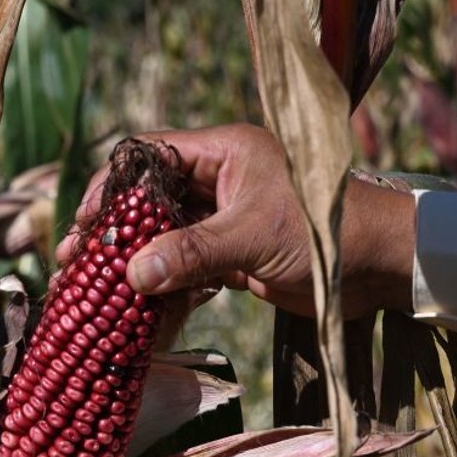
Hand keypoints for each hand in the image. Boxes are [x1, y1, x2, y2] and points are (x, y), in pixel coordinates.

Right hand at [58, 123, 415, 319]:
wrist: (381, 268)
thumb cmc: (326, 232)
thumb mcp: (253, 236)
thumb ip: (192, 252)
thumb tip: (131, 275)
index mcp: (225, 152)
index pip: (151, 155)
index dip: (113, 185)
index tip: (85, 219)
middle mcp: (221, 180)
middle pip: (150, 199)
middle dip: (113, 229)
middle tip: (76, 259)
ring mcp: (225, 219)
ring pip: (164, 236)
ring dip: (133, 260)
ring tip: (93, 285)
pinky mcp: (234, 255)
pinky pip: (185, 265)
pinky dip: (163, 283)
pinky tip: (137, 304)